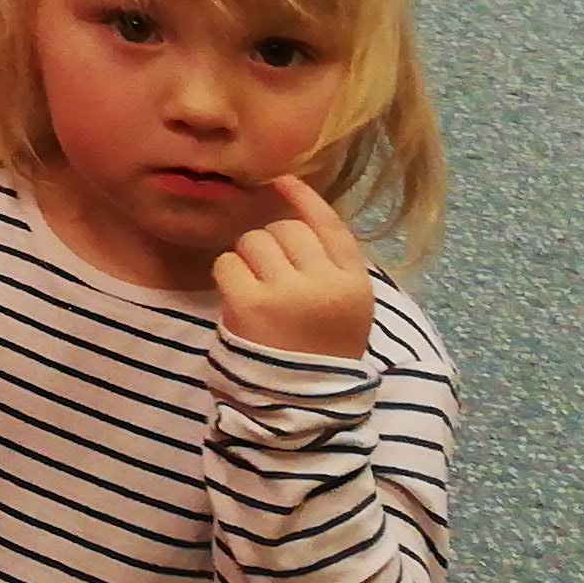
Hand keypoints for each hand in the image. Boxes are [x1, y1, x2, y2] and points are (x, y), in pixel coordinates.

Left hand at [211, 175, 379, 361]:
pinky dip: (228, 276)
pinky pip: (228, 262)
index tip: (283, 180)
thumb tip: (294, 202)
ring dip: (249, 260)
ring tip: (260, 293)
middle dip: (272, 246)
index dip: (305, 199)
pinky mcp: (251, 303)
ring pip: (254, 241)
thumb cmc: (319, 346)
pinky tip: (241, 300)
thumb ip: (329, 262)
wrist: (301, 402)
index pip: (331, 227)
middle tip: (274, 280)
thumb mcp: (344, 304)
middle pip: (285, 229)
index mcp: (355, 284)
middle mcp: (325, 283)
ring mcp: (287, 292)